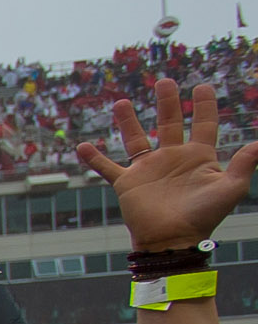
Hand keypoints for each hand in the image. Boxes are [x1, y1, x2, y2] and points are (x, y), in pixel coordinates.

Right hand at [83, 78, 257, 252]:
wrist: (172, 241)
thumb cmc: (204, 217)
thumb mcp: (230, 189)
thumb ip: (244, 164)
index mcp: (198, 157)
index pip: (203, 123)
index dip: (204, 104)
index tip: (202, 86)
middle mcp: (172, 158)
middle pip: (169, 123)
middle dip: (167, 102)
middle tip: (165, 81)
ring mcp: (148, 170)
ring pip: (136, 139)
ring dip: (128, 122)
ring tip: (122, 102)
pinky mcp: (128, 183)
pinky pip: (107, 168)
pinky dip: (94, 158)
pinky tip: (81, 147)